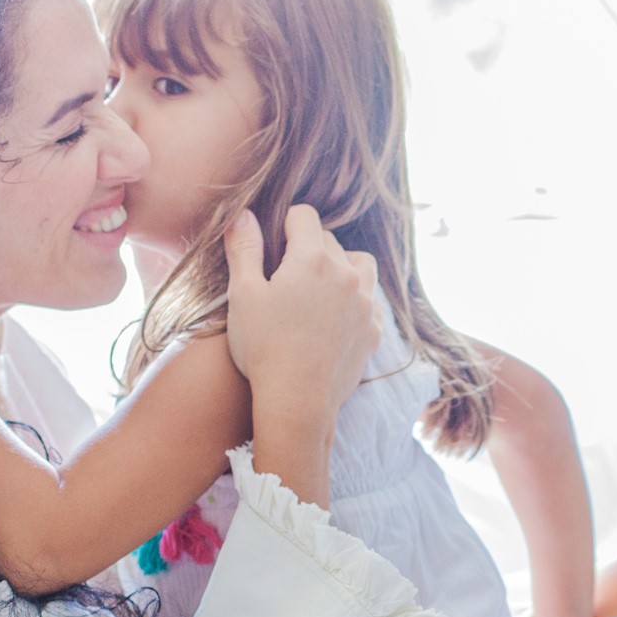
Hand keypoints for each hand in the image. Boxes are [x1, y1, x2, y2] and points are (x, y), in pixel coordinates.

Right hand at [224, 206, 381, 430]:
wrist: (298, 402)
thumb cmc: (264, 347)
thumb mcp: (243, 294)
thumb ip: (244, 249)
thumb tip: (243, 214)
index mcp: (313, 258)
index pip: (303, 215)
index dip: (284, 226)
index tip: (273, 248)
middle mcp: (347, 274)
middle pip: (329, 240)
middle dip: (308, 248)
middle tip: (285, 277)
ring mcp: (365, 303)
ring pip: (359, 264)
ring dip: (341, 266)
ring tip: (318, 288)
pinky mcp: (373, 330)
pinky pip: (370, 300)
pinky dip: (354, 299)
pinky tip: (334, 317)